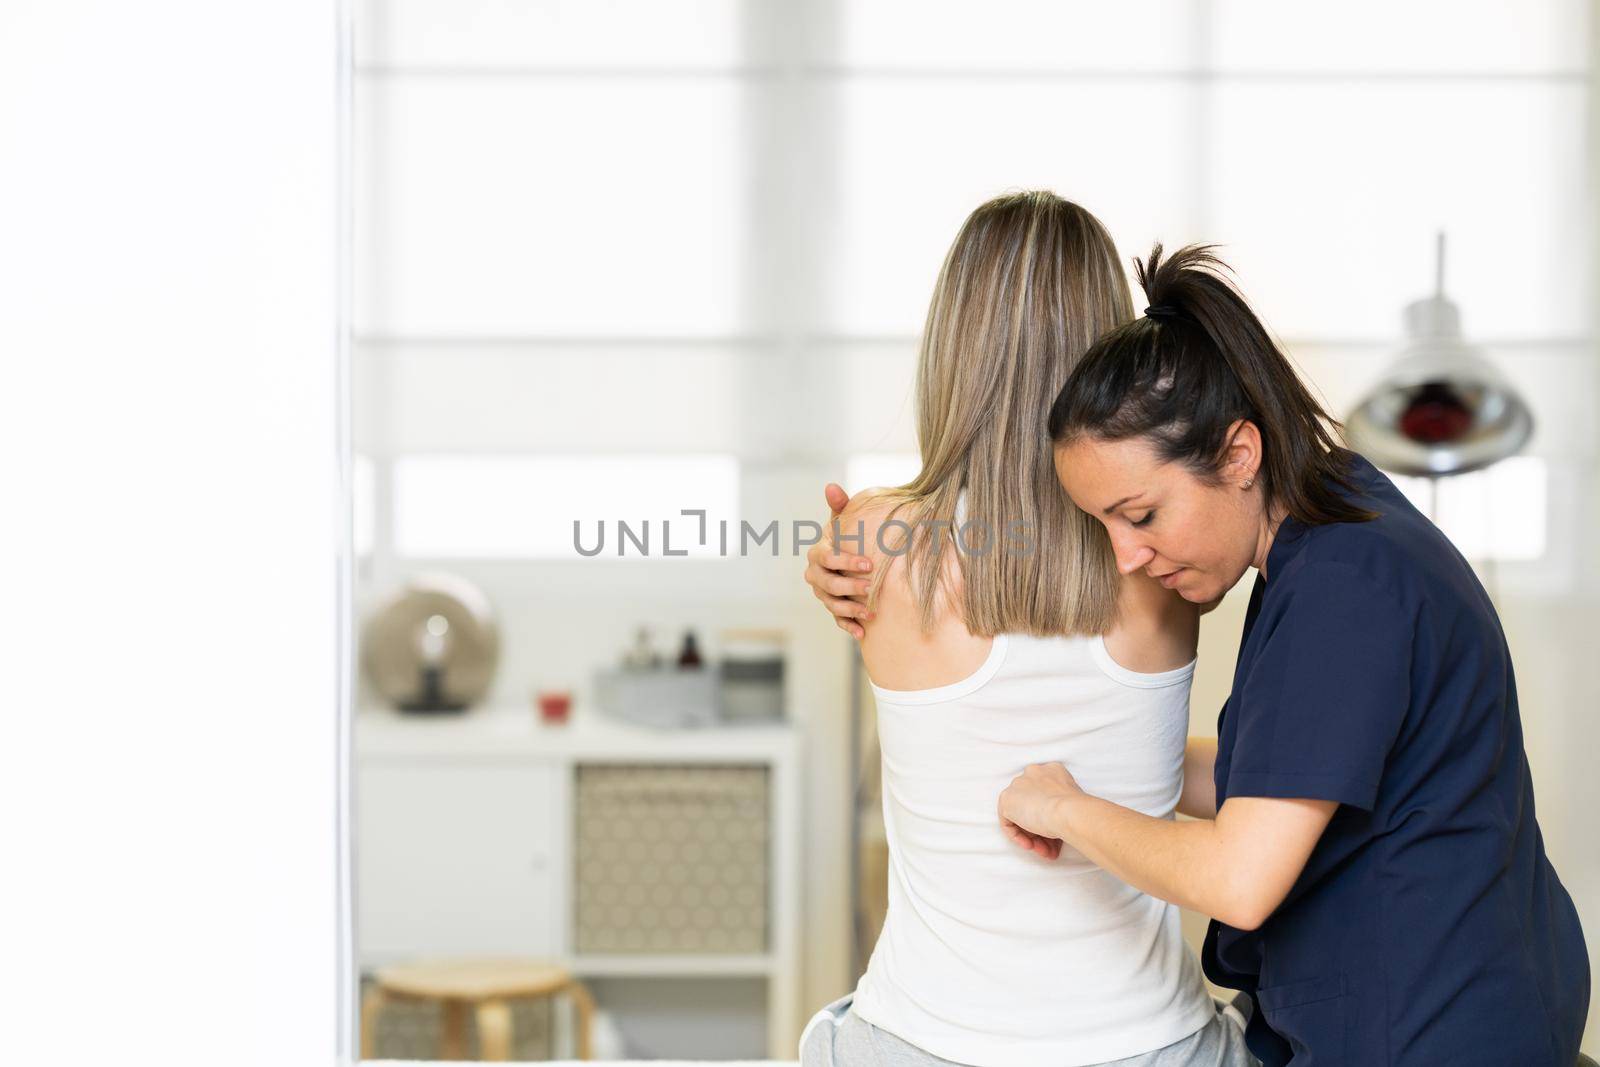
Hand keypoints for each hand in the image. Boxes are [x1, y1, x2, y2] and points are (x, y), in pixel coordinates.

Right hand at [804, 483, 874, 639]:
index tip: (869, 564)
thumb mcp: (843, 521)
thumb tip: (831, 486)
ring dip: (850, 609)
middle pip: (828, 585)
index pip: (828, 559)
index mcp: (817, 554)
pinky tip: (863, 632)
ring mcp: (823, 594)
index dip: (846, 562)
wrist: (849, 560)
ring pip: (832, 604)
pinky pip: (837, 620)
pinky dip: (849, 626)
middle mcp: (816, 575)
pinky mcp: (832, 608)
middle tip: (870, 587)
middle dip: (849, 587)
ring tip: (870, 612)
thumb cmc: (847, 537)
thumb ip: (839, 506)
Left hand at [998, 762, 1083, 859]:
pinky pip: (1009, 823)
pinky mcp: (1006, 800)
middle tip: (1052, 847)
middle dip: (1042, 830)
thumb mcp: (1074, 801)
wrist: (1068, 811)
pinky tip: (1032, 846)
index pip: (1046, 795)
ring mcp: (1018, 785)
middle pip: (1033, 806)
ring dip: (1034, 837)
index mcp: (1052, 770)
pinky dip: (1019, 837)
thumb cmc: (1078, 809)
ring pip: (1022, 816)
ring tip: (1046, 852)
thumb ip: (1061, 805)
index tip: (1059, 833)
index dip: (1051, 817)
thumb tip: (1055, 823)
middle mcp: (1033, 772)